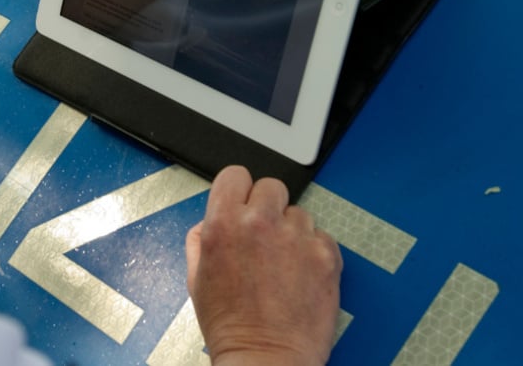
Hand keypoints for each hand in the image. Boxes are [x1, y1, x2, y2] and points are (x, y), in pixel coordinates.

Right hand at [185, 166, 342, 365]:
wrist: (265, 358)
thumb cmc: (230, 325)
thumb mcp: (195, 276)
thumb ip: (201, 238)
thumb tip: (213, 220)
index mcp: (223, 223)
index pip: (235, 175)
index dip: (237, 190)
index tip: (241, 203)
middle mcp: (260, 222)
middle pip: (270, 186)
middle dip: (266, 207)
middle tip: (263, 235)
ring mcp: (296, 237)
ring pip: (298, 212)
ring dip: (291, 231)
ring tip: (283, 264)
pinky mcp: (326, 254)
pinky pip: (321, 236)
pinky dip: (313, 251)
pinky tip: (300, 275)